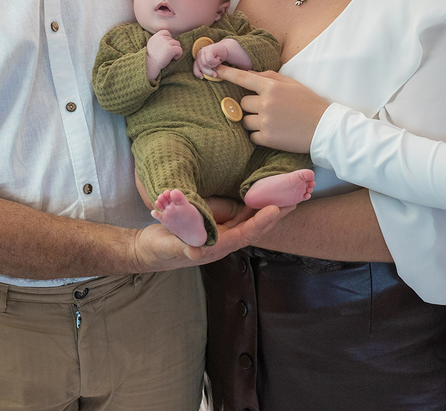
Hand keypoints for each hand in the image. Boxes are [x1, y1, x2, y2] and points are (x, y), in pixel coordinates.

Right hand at [130, 203, 289, 269]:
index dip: (260, 223)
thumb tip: (195, 252)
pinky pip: (240, 214)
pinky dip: (253, 204)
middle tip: (296, 199)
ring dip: (269, 207)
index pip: (244, 235)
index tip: (275, 209)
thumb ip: (181, 247)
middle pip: (255, 227)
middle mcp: (224, 241)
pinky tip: (264, 192)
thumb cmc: (158, 249)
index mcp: (216, 248)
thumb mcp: (167, 246)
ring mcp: (222, 232)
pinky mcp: (217, 223)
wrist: (148, 249)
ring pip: (251, 219)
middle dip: (275, 214)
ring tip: (289, 193)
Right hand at [145, 30, 181, 81]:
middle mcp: (162, 38)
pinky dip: (178, 55)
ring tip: (170, 56)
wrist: (149, 64)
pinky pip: (180, 49)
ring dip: (175, 50)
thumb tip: (168, 38)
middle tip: (167, 54)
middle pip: (173, 39)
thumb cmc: (151, 57)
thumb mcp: (152, 44)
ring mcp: (166, 43)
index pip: (167, 32)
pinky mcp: (171, 49)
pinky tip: (173, 58)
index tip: (166, 47)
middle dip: (172, 46)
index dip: (168, 39)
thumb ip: (158, 40)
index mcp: (156, 36)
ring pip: (177, 44)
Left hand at [194, 40, 226, 78]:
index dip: (197, 73)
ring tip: (217, 62)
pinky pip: (209, 60)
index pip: (195, 67)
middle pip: (201, 66)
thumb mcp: (211, 66)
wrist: (226, 49)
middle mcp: (200, 54)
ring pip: (205, 64)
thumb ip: (206, 70)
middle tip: (215, 73)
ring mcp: (203, 51)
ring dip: (213, 65)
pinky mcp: (208, 49)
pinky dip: (215, 61)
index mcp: (199, 59)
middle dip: (208, 72)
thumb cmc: (218, 58)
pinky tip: (218, 58)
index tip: (202, 77)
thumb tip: (203, 76)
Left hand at [214, 66, 328, 153]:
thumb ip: (271, 77)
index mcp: (272, 87)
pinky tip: (274, 133)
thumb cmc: (309, 104)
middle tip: (269, 110)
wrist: (324, 128)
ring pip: (245, 120)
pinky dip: (259, 135)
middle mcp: (266, 103)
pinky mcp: (267, 138)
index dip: (227, 73)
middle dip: (251, 106)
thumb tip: (253, 74)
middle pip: (243, 103)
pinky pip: (251, 136)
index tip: (214, 70)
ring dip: (254, 121)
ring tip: (273, 122)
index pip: (243, 78)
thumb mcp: (293, 84)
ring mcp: (265, 121)